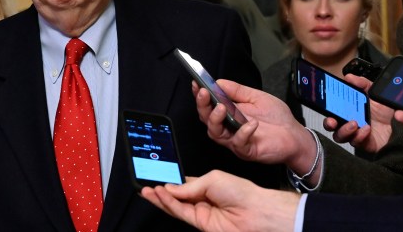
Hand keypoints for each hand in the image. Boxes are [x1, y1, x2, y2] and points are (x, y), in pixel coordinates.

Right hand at [139, 170, 299, 231]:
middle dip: (160, 191)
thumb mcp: (212, 179)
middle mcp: (202, 200)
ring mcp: (201, 213)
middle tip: (145, 186)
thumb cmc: (242, 192)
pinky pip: (181, 213)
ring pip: (175, 206)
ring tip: (147, 190)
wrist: (257, 212)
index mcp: (206, 185)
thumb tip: (170, 187)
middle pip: (176, 196)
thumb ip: (189, 185)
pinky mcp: (201, 225)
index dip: (169, 181)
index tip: (155, 177)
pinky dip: (170, 205)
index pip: (182, 184)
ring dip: (160, 198)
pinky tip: (161, 196)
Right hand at [192, 80, 318, 178]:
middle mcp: (228, 127)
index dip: (200, 95)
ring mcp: (235, 140)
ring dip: (215, 119)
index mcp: (228, 113)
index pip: (208, 105)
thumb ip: (237, 91)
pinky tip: (252, 123)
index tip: (196, 83)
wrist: (296, 136)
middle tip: (204, 93)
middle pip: (206, 119)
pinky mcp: (246, 150)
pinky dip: (243, 132)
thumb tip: (218, 82)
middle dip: (202, 105)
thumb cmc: (277, 118)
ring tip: (222, 107)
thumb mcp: (256, 97)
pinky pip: (238, 143)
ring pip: (215, 133)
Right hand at [322, 74, 392, 152]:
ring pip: (340, 137)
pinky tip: (366, 129)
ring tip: (354, 123)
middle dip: (328, 123)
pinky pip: (356, 143)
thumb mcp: (373, 92)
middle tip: (332, 120)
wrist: (402, 122)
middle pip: (331, 126)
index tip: (324, 105)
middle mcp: (348, 123)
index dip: (325, 109)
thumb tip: (348, 77)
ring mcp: (355, 135)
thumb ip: (362, 84)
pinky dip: (359, 136)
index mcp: (347, 110)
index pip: (331, 110)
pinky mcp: (364, 144)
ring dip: (344, 131)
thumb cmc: (384, 108)